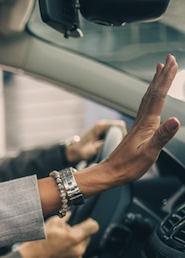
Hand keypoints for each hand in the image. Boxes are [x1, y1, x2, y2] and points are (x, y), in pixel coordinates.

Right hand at [17, 214, 98, 257]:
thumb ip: (65, 217)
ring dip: (75, 244)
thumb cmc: (40, 240)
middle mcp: (78, 249)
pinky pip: (78, 256)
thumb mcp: (51, 223)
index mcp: (74, 237)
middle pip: (87, 237)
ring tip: (61, 244)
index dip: (89, 223)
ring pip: (82, 247)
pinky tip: (60, 252)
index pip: (93, 226)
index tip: (85, 223)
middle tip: (64, 235)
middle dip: (79, 234)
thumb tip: (71, 213)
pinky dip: (72, 253)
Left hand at [68, 55, 179, 202]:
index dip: (166, 79)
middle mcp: (141, 121)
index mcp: (146, 124)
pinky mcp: (137, 130)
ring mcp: (138, 125)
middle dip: (162, 75)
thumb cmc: (128, 167)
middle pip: (152, 93)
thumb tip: (175, 120)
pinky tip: (152, 97)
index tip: (172, 62)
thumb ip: (162, 137)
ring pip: (148, 98)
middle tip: (169, 58)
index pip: (158, 96)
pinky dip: (151, 96)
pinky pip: (145, 107)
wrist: (109, 174)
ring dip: (156, 82)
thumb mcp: (149, 154)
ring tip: (160, 69)